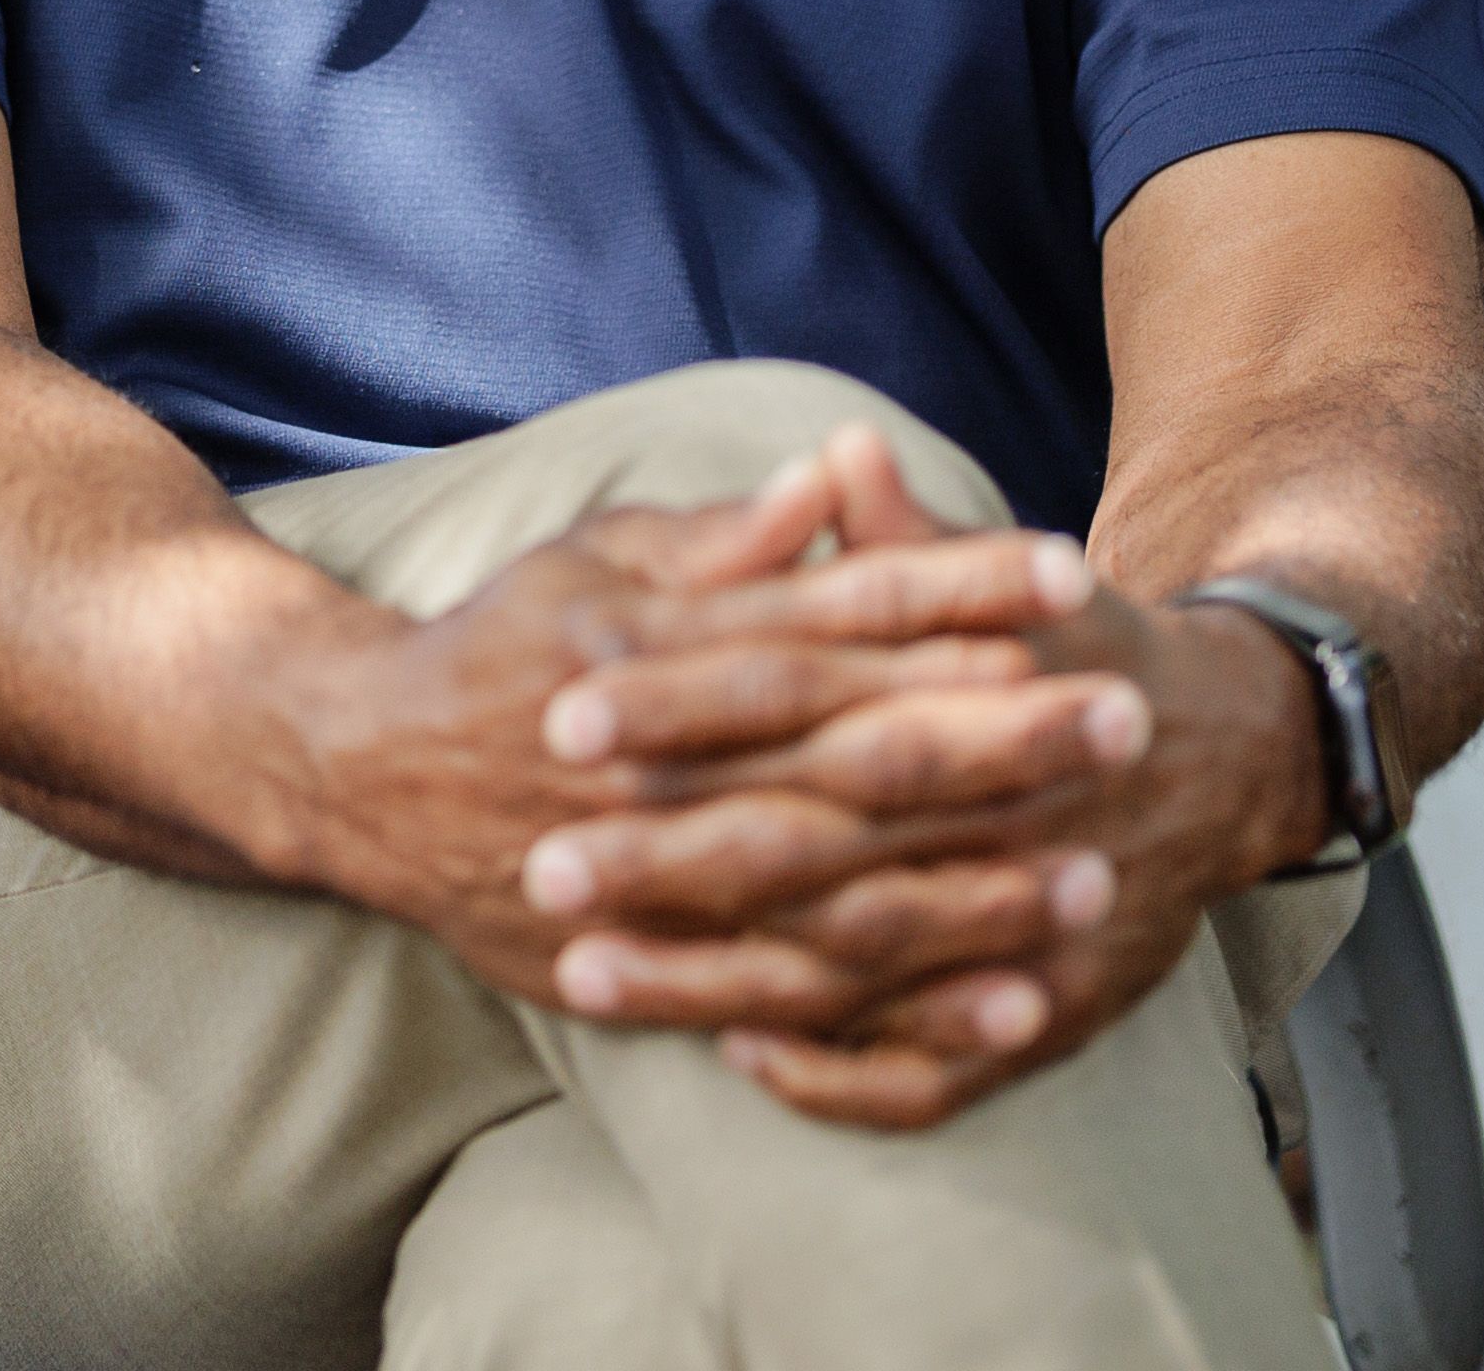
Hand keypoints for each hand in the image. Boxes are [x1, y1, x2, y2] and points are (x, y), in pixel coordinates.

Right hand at [286, 430, 1098, 1002]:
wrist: (355, 772)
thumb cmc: (495, 647)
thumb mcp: (596, 557)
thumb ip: (727, 536)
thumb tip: (840, 474)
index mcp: (658, 641)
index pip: (832, 609)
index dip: (951, 588)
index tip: (1067, 571)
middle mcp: (663, 758)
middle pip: (856, 750)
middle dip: (999, 735)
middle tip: (1129, 717)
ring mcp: (657, 872)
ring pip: (842, 887)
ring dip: (976, 884)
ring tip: (1097, 872)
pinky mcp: (654, 961)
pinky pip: (801, 1001)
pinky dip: (912, 1008)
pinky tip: (1011, 1002)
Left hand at [519, 528, 1327, 1128]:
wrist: (1228, 754)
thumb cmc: (1082, 653)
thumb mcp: (1012, 580)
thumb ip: (906, 538)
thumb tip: (839, 448)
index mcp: (961, 700)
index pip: (798, 702)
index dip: (681, 708)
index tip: (562, 711)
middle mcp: (991, 822)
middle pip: (806, 846)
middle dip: (668, 863)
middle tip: (541, 868)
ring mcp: (1019, 935)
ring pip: (845, 971)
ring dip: (711, 981)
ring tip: (579, 978)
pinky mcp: (1045, 1015)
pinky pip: (932, 1074)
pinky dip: (838, 1074)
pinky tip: (739, 1055)